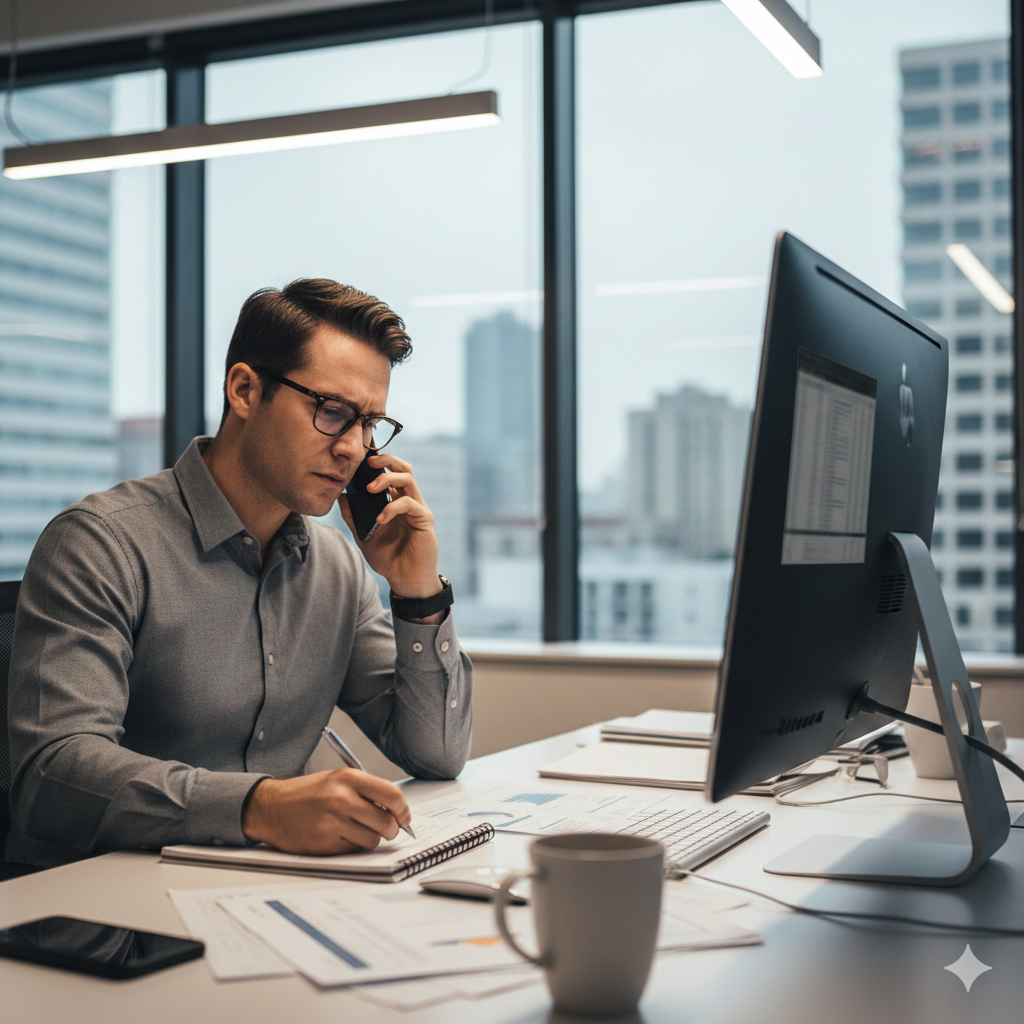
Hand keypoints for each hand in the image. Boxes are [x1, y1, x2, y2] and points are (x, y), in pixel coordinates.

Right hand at [241, 769, 411, 854]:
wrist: (271, 807)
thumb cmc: (307, 793)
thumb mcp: (338, 779)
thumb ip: (367, 791)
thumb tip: (397, 812)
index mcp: (349, 778)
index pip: (392, 795)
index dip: (404, 810)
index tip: (405, 817)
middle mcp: (342, 798)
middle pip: (387, 822)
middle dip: (391, 829)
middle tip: (387, 829)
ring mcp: (333, 822)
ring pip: (372, 840)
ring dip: (370, 839)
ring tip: (356, 830)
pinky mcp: (324, 843)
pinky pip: (353, 850)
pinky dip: (352, 847)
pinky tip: (339, 836)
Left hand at [338, 452, 440, 600]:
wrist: (405, 580)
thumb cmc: (389, 558)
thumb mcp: (364, 536)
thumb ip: (353, 517)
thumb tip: (341, 496)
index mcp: (395, 501)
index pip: (390, 473)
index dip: (378, 462)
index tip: (360, 459)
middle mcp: (408, 500)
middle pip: (403, 468)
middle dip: (386, 459)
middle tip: (368, 462)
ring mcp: (417, 508)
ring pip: (408, 479)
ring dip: (387, 478)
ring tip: (370, 488)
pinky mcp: (425, 519)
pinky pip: (410, 503)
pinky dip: (392, 507)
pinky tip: (380, 519)